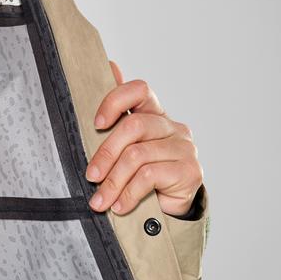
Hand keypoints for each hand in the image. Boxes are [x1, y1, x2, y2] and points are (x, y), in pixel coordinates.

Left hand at [85, 60, 203, 216]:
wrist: (168, 213)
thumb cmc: (141, 179)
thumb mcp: (122, 150)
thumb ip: (116, 118)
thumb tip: (109, 66)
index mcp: (154, 115)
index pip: (140, 90)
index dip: (116, 101)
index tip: (96, 123)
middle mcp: (172, 127)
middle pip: (134, 127)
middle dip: (105, 153)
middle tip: (91, 176)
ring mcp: (184, 148)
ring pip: (138, 156)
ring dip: (113, 181)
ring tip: (100, 201)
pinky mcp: (189, 171)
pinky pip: (150, 176)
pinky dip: (128, 194)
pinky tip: (119, 207)